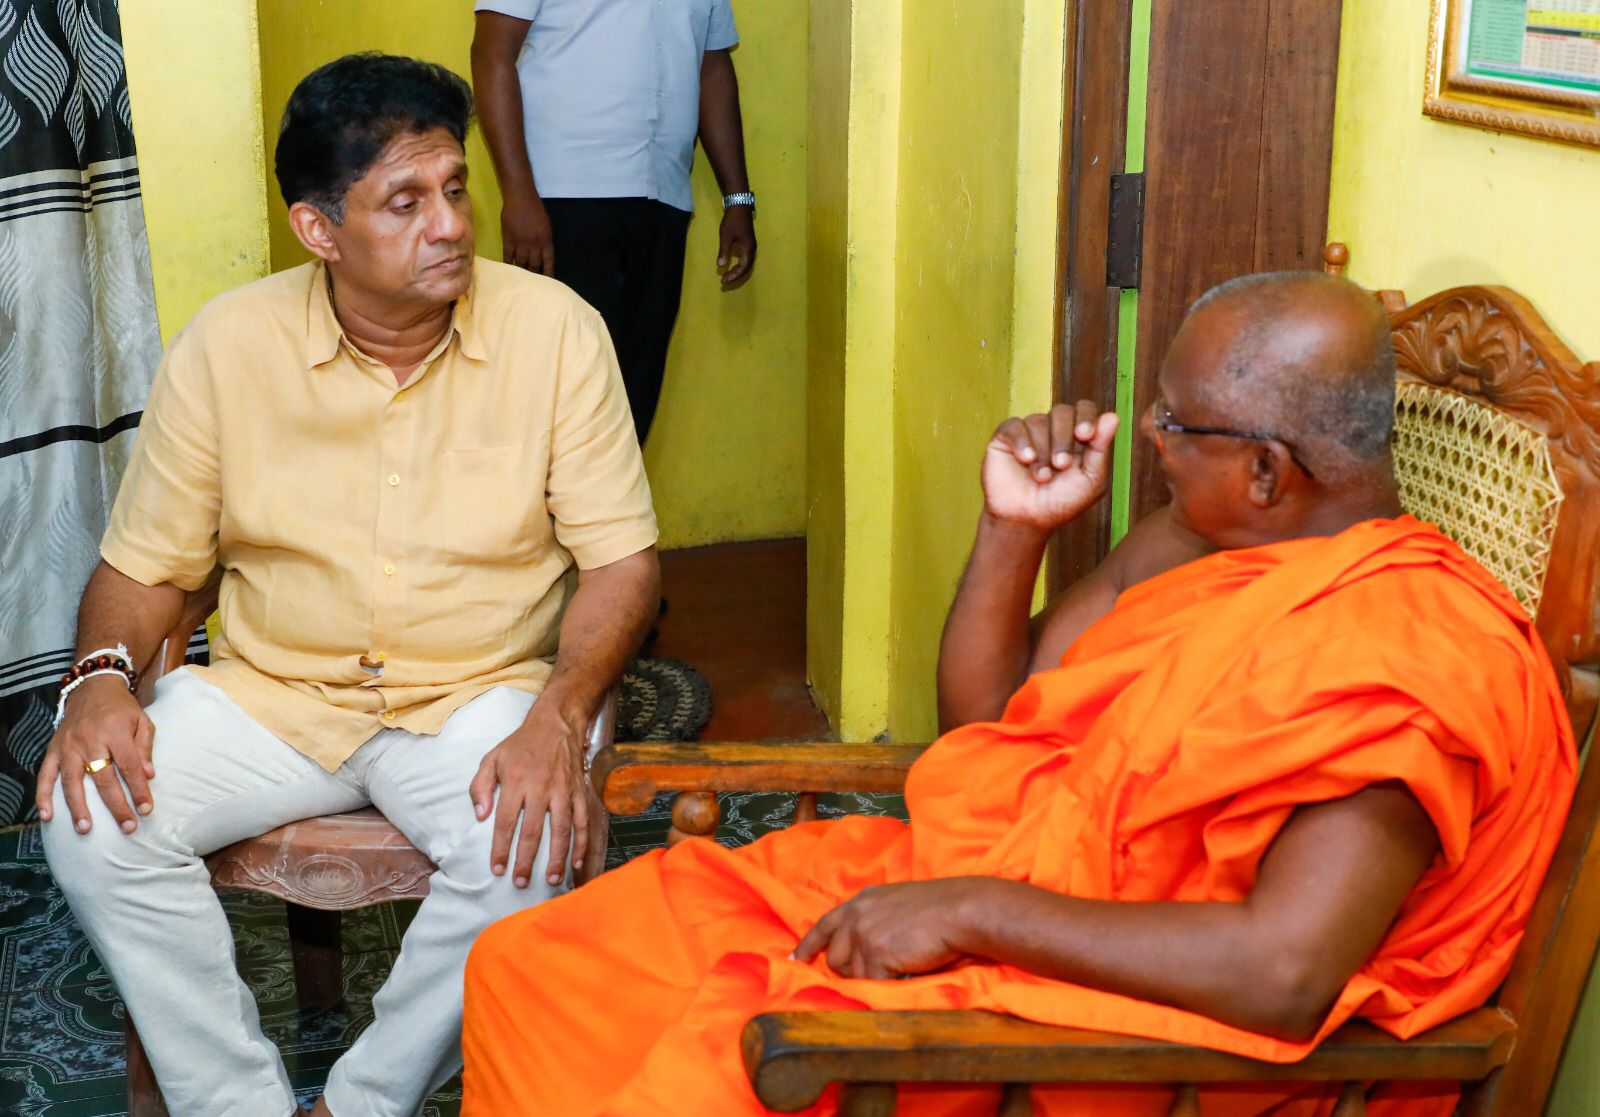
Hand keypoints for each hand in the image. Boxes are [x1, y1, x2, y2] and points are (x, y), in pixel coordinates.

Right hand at [36, 675, 154, 834]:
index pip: (130, 766)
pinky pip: (45, 775)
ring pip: (72, 781)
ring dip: (78, 807)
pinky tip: (47, 816)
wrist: (93, 687)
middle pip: (104, 779)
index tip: (147, 809)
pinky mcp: (53, 749)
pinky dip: (44, 796)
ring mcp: (68, 746)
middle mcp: (90, 740)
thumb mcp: (142, 721)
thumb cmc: (122, 709)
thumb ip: (145, 748)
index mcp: (115, 732)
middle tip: (127, 827)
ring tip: (85, 828)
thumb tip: (148, 776)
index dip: (139, 789)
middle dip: (116, 805)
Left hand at [469, 701, 589, 887]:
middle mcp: (541, 788)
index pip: (506, 822)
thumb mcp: (491, 758)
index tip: (497, 869)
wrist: (556, 723)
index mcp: (516, 782)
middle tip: (520, 882)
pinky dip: (581, 842)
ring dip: (556, 857)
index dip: (501, 848)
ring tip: (551, 880)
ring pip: (561, 830)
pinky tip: (576, 862)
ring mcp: (563, 791)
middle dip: (526, 860)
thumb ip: (480, 786)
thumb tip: (480, 816)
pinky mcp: (579, 792)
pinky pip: (582, 821)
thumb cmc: (520, 745)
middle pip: (533, 831)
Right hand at [501, 193, 554, 275]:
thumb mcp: (546, 226)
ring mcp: (520, 243)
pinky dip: (509, 264)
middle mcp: (534, 244)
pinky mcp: (508, 240)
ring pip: (522, 263)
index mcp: (546, 240)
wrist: (520, 197)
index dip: (549, 273)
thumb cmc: (535, 209)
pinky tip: (509, 271)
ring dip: (522, 273)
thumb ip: (545, 241)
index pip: (549, 262)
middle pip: (535, 266)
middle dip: (535, 276)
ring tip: (521, 281)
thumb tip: (542, 254)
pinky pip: (508, 256)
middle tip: (534, 285)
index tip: (548, 283)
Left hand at [717, 205, 755, 288]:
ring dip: (738, 270)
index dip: (734, 276)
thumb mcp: (726, 237)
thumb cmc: (732, 221)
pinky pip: (746, 257)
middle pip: (746, 267)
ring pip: (747, 262)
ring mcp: (751, 245)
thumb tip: (721, 266)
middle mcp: (752, 249)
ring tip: (729, 274)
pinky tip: (732, 263)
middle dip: (736, 275)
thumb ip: (724, 252)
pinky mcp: (748, 241)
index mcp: (748, 249)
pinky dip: (739, 263)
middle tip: (725, 280)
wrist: (739, 206)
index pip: (743, 268)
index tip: (723, 280)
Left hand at [792, 879, 987, 979]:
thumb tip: (866, 946)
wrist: (959, 910)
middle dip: (853, 970)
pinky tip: (908, 970)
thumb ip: (876, 919)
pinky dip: (889, 984)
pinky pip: (873, 984)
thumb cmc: (941, 908)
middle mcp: (856, 915)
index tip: (796, 959)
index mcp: (862, 900)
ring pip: (854, 975)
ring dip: (875, 977)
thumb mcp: (898, 903)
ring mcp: (862, 934)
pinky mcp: (874, 954)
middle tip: (881, 968)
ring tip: (903, 964)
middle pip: (835, 958)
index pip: (825, 924)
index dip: (809, 944)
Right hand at [982, 402, 1118, 531]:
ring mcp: (1029, 432)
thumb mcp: (1090, 481)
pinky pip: (1014, 426)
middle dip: (1064, 438)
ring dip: (1042, 451)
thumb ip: (1101, 449)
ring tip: (1041, 477)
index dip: (1086, 416)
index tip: (1085, 435)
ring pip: (1038, 421)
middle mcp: (1054, 429)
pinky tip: (1025, 460)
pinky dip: (1021, 442)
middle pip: (1062, 411)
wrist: (1025, 520)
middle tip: (1061, 465)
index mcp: (1078, 436)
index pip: (1085, 409)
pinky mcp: (1005, 438)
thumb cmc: (1061, 503)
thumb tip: (1112, 416)